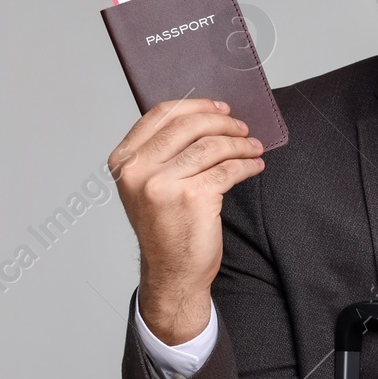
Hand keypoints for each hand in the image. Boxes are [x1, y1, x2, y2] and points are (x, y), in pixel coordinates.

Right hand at [108, 98, 264, 344]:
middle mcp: (138, 171)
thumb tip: (204, 117)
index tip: (220, 109)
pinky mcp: (193, 198)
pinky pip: (227, 169)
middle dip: (223, 123)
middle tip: (242, 128)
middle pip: (189, 125)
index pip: (161, 114)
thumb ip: (162, 152)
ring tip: (253, 148)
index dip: (195, 106)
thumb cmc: (165, 228)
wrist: (172, 273)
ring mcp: (163, 184)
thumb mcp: (147, 185)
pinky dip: (246, 165)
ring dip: (239, 144)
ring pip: (212, 146)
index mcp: (124, 161)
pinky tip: (254, 166)